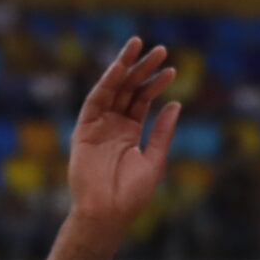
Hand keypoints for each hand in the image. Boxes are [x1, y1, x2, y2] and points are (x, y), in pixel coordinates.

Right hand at [66, 38, 180, 231]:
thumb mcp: (155, 158)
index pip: (143, 99)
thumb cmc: (132, 193)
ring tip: (139, 47)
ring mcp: (98, 125)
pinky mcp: (84, 130)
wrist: (108, 213)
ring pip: (112, 89)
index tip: (172, 70)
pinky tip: (119, 68)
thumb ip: (163, 131)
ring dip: (124, 67)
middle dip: (143, 68)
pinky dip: (106, 83)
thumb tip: (176, 104)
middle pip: (129, 89)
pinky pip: (95, 101)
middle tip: (160, 49)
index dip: (156, 84)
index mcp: (129, 131)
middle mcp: (113, 124)